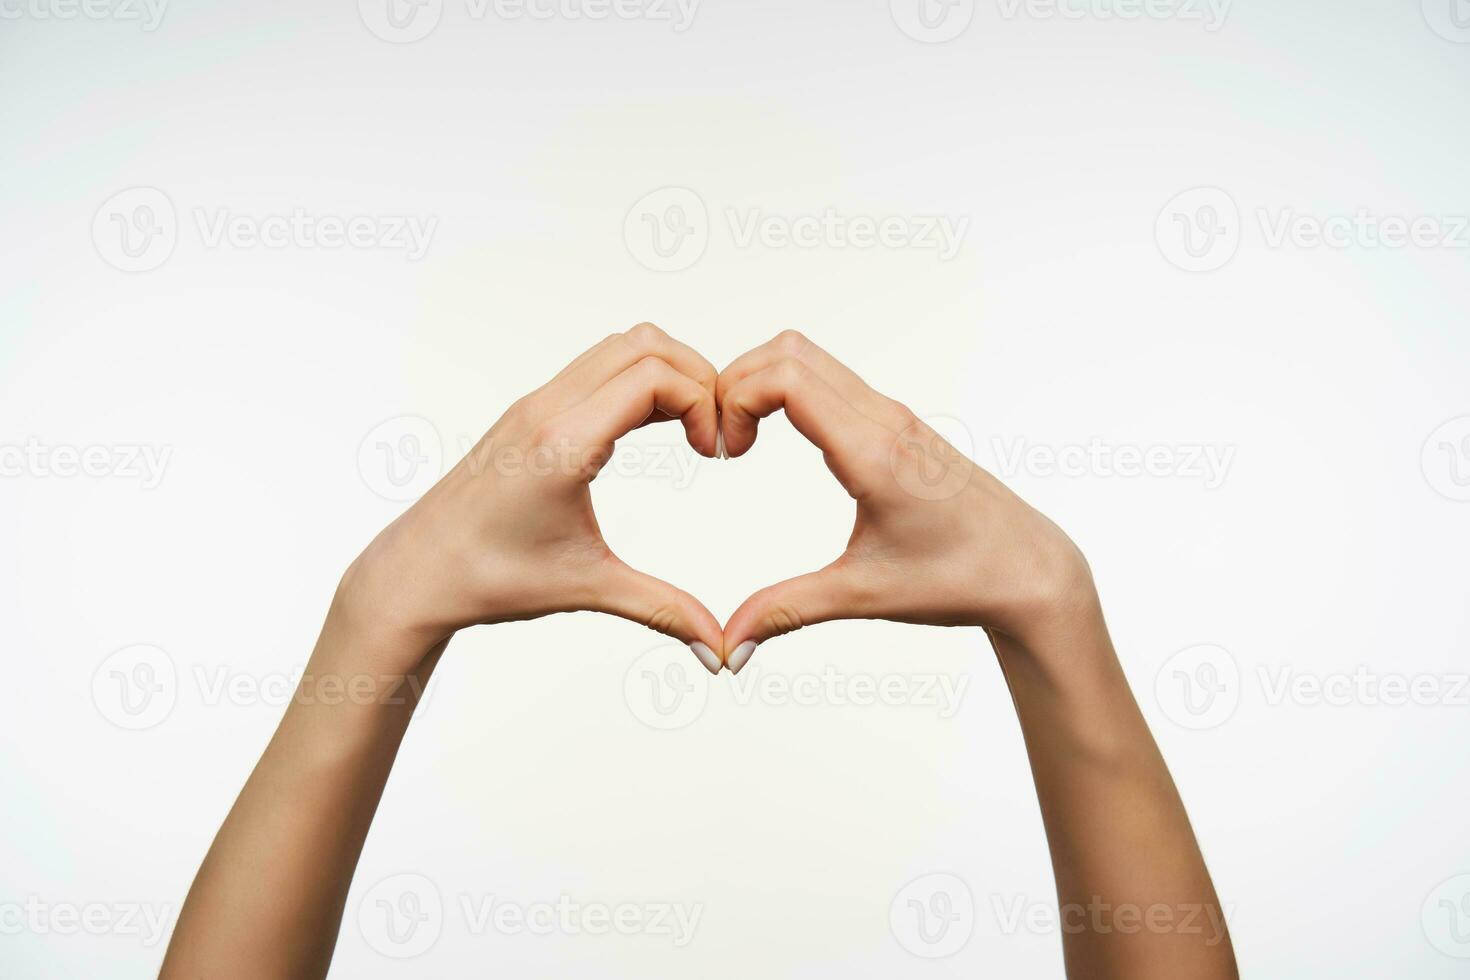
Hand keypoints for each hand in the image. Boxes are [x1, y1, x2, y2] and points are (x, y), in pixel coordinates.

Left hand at [337, 323, 726, 673]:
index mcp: (564, 444)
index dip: (702, 403)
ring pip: (619, 346)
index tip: (714, 453)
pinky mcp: (530, 411)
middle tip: (712, 433)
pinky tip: (653, 428)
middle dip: (696, 378)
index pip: (653, 378)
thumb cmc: (490, 578)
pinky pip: (596, 368)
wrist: (418, 572)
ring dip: (667, 374)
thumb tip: (721, 651)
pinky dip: (637, 381)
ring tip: (689, 430)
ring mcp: (535, 404)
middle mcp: (548, 409)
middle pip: (644, 344)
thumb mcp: (588, 588)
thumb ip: (662, 611)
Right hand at [717, 331, 1097, 672]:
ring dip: (762, 384)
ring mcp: (894, 416)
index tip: (726, 453)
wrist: (1030, 569)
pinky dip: (788, 392)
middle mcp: (884, 420)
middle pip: (789, 351)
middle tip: (723, 442)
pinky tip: (778, 440)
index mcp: (873, 454)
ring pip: (810, 358)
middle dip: (736, 383)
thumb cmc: (960, 579)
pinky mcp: (898, 424)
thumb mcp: (862, 596)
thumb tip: (725, 646)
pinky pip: (831, 380)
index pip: (787, 379)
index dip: (735, 399)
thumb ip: (785, 612)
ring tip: (743, 441)